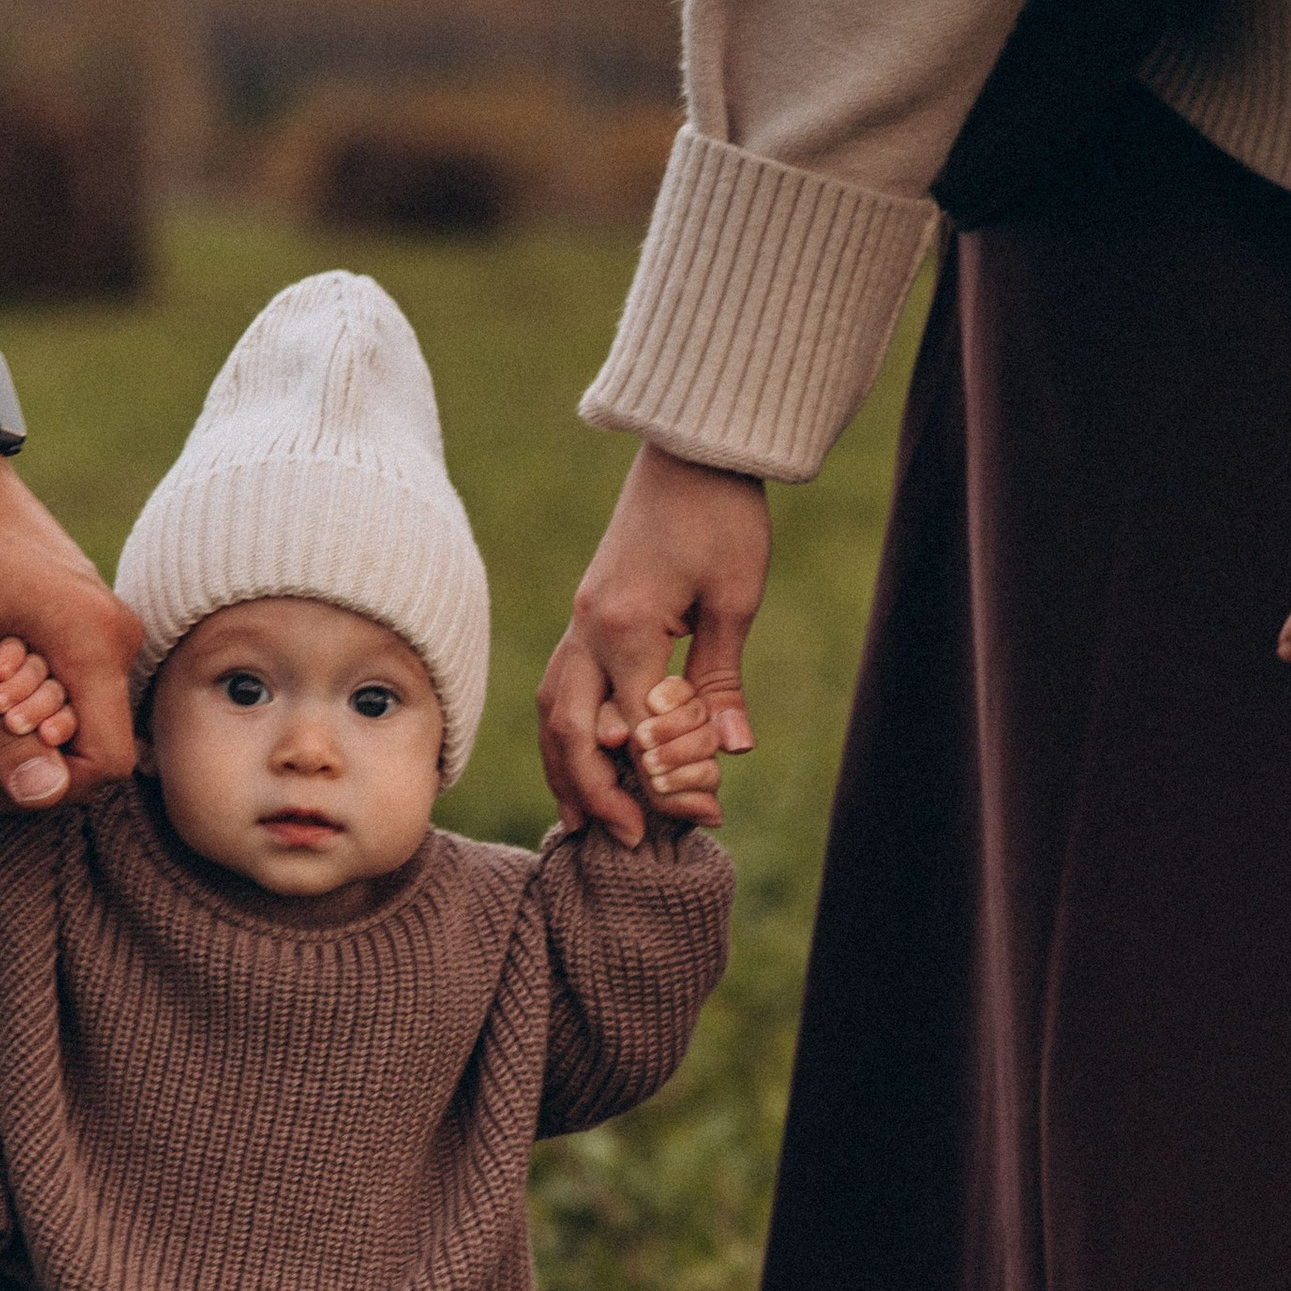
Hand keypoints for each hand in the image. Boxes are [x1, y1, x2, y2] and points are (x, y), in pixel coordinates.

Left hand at [0, 431, 141, 803]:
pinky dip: (22, 697)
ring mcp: (102, 627)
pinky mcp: (82, 620)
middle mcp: (116, 638)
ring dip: (17, 724)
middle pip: (89, 745)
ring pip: (75, 716)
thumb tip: (42, 797)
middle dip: (21, 755)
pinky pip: (68, 685)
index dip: (43, 783)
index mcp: (95, 643)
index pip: (104, 764)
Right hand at [539, 442, 768, 845]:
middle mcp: (589, 629)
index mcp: (625, 627)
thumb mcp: (735, 597)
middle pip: (572, 731)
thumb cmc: (721, 517)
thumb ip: (721, 676)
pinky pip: (563, 686)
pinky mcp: (587, 614)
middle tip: (625, 839)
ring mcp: (580, 621)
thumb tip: (729, 750)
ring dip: (566, 768)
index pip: (633, 729)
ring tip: (582, 819)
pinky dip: (567, 731)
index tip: (699, 816)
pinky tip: (584, 758)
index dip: (661, 780)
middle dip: (594, 790)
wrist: (690, 452)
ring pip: (555, 711)